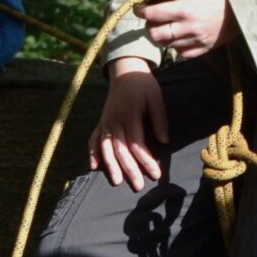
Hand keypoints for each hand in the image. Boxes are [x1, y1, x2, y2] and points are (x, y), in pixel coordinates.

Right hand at [90, 61, 169, 190]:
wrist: (124, 70)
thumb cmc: (143, 85)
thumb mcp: (155, 97)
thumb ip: (159, 119)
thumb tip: (164, 142)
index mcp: (129, 114)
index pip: (137, 143)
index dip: (146, 160)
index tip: (156, 174)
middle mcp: (114, 120)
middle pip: (120, 149)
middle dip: (129, 169)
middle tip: (138, 186)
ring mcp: (105, 122)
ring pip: (106, 147)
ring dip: (111, 166)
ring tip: (117, 182)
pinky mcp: (101, 122)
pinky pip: (93, 139)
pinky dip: (92, 153)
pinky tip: (94, 167)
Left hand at [140, 0, 230, 60]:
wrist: (243, 6)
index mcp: (186, 9)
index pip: (154, 14)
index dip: (141, 11)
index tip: (139, 7)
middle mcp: (189, 28)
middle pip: (156, 34)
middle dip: (149, 26)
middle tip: (151, 18)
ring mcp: (197, 40)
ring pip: (167, 44)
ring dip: (161, 35)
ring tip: (164, 25)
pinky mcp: (204, 49)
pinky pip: (182, 53)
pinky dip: (175, 46)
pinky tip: (178, 36)